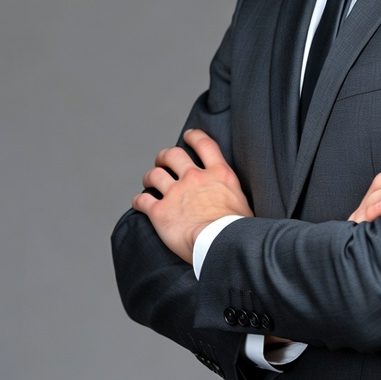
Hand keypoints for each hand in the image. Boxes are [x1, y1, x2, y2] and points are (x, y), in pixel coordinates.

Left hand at [132, 128, 251, 263]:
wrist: (223, 243)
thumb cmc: (238, 229)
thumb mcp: (242, 200)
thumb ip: (231, 193)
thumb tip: (233, 201)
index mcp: (218, 174)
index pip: (204, 144)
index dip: (194, 136)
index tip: (188, 135)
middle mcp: (195, 178)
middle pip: (173, 155)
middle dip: (165, 156)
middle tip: (163, 161)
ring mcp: (176, 193)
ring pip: (154, 175)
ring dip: (150, 177)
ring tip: (149, 181)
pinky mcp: (160, 211)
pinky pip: (142, 200)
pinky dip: (139, 201)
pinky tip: (139, 204)